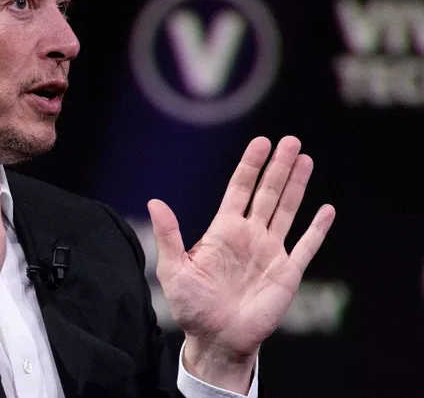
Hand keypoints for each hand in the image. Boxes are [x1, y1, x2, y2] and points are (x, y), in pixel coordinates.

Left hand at [149, 136, 334, 391]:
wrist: (215, 340)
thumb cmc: (191, 306)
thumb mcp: (174, 269)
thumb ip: (169, 235)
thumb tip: (155, 202)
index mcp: (224, 231)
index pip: (240, 189)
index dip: (250, 166)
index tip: (260, 143)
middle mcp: (249, 236)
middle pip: (268, 193)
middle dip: (278, 167)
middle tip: (290, 141)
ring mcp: (270, 252)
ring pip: (287, 211)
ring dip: (297, 186)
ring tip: (304, 159)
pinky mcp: (287, 273)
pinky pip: (306, 247)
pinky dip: (317, 229)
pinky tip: (326, 209)